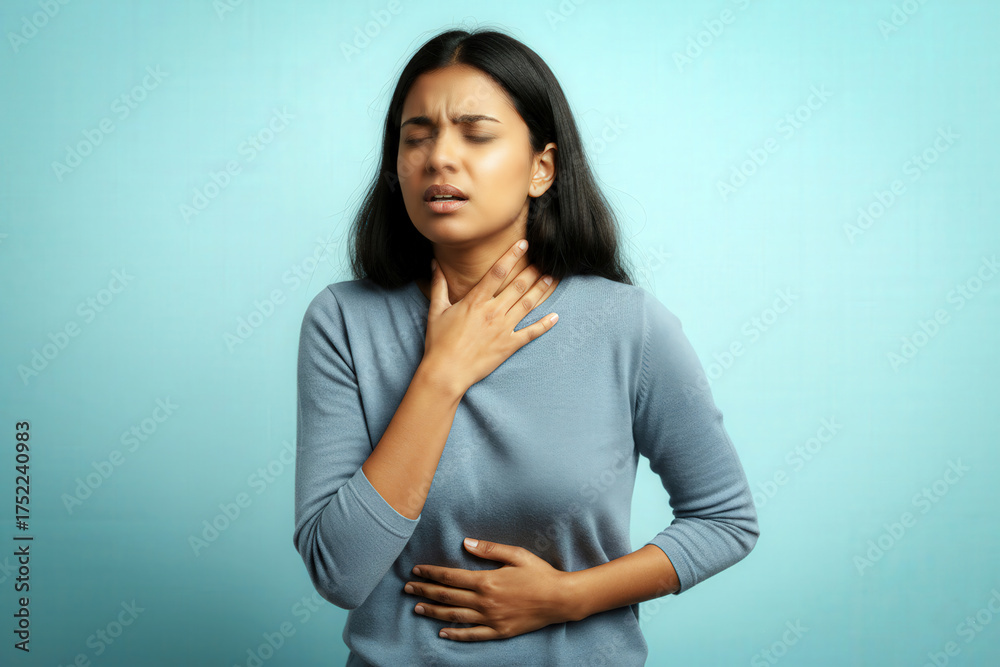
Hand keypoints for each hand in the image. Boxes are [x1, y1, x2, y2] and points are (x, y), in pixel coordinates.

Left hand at [403, 537, 574, 640]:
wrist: (560, 599)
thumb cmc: (539, 574)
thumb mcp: (516, 554)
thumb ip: (490, 549)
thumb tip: (466, 542)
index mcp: (487, 580)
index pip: (450, 577)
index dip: (431, 573)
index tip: (416, 570)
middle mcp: (485, 601)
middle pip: (447, 597)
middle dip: (425, 592)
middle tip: (407, 589)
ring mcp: (491, 619)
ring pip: (454, 616)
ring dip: (433, 612)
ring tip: (416, 608)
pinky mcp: (499, 632)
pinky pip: (472, 635)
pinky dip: (455, 634)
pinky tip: (442, 632)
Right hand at [421, 239, 557, 392]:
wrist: (446, 372)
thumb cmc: (439, 342)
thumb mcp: (436, 310)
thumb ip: (439, 285)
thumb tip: (434, 264)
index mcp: (476, 301)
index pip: (498, 271)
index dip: (512, 255)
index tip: (523, 243)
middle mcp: (493, 311)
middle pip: (518, 285)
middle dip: (533, 270)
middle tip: (545, 260)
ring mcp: (503, 328)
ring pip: (528, 304)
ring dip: (542, 290)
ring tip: (552, 278)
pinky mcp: (509, 345)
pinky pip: (531, 333)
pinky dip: (545, 325)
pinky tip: (555, 317)